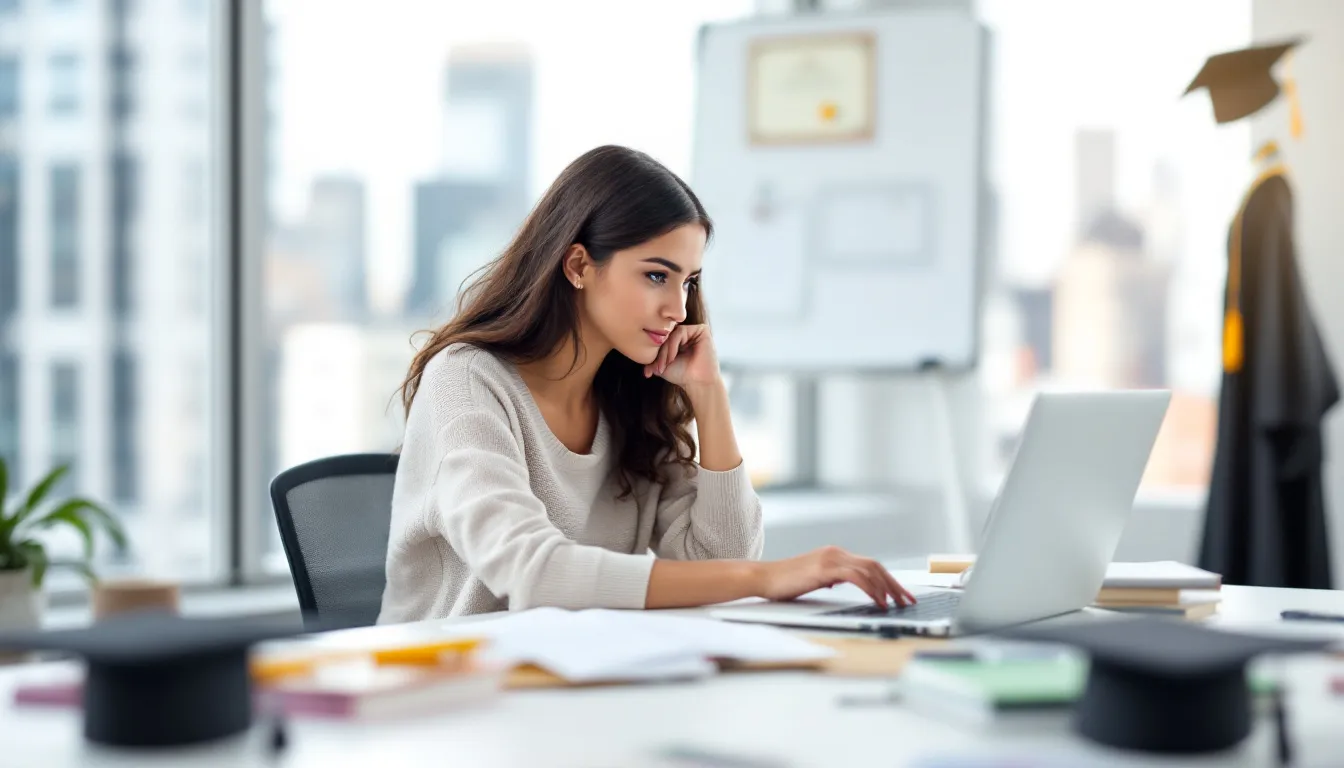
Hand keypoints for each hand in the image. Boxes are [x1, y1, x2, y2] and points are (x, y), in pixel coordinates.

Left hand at [644, 324, 721, 387]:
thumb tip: (634, 351)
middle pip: (666, 335)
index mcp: (678, 339)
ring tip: (666, 364)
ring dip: (665, 350)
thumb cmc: (681, 375)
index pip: (661, 338)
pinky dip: (673, 345)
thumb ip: (649, 356)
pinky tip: (673, 358)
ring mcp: (694, 331)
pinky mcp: (702, 330)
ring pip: (671, 333)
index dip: (654, 352)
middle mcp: (687, 333)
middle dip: (659, 352)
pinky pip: (680, 332)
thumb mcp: (660, 364)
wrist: (697, 383)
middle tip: (658, 368)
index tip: (650, 370)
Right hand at [756, 546, 917, 607]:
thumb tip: (843, 582)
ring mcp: (831, 559)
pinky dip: (870, 589)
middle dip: (895, 584)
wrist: (764, 578)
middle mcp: (836, 553)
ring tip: (896, 604)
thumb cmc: (785, 582)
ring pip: (869, 569)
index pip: (870, 565)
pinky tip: (878, 601)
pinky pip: (856, 577)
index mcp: (835, 554)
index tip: (901, 594)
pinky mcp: (824, 568)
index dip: (889, 579)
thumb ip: (830, 577)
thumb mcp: (814, 578)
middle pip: (875, 565)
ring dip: (887, 588)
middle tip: (908, 600)